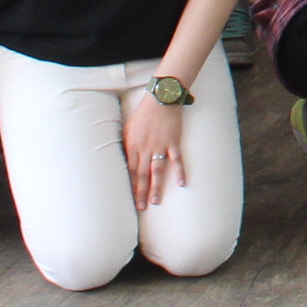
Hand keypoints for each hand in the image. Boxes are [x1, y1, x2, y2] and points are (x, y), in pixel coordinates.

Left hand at [124, 92, 189, 209]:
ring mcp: (160, 146)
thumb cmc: (143, 114)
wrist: (160, 99)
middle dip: (141, 192)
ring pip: (157, 170)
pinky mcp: (173, 141)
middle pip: (143, 175)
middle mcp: (145, 148)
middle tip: (142, 207)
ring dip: (156, 187)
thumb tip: (125, 162)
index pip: (131, 171)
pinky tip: (182, 183)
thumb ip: (126, 146)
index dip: (132, 187)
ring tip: (155, 202)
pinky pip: (177, 159)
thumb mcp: (128, 129)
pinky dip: (180, 171)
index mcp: (132, 146)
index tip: (132, 200)